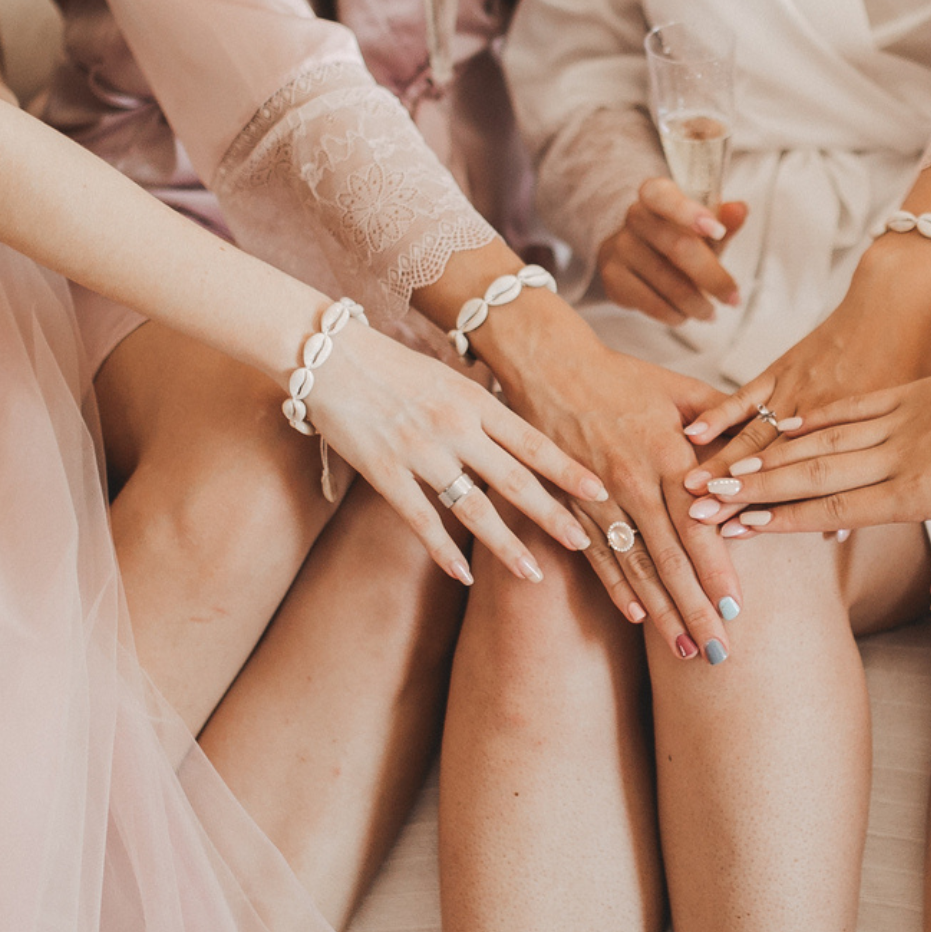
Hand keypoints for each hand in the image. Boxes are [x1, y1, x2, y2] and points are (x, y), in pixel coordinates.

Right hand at [306, 321, 606, 586]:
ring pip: (474, 508)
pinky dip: (444, 551)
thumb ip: (482, 408)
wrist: (329, 355)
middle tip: (584, 543)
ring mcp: (419, 451)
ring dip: (507, 545)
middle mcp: (454, 427)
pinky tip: (465, 575)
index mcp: (474, 400)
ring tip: (534, 574)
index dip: (569, 470)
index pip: (533, 442)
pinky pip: (422, 519)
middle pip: (515, 479)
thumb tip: (519, 436)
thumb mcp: (448, 376)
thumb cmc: (390, 364)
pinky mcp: (384, 471)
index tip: (602, 493)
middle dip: (553, 514)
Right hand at [500, 334, 742, 663]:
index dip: (716, 570)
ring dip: (662, 613)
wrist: (549, 367)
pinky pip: (596, 556)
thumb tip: (772, 442)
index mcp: (666, 456)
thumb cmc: (623, 378)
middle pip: (670, 559)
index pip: (697, 525)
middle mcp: (632, 484)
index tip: (737, 610)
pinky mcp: (570, 507)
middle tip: (721, 653)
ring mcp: (598, 500)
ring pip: (635, 566)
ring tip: (686, 651)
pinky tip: (637, 618)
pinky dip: (617, 588)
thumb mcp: (680, 390)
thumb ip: (725, 422)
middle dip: (696, 610)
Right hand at [596, 178, 748, 324]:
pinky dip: (674, 314)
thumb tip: (740, 210)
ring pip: (667, 282)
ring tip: (710, 313)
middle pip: (677, 246)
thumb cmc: (678, 238)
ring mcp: (620, 246)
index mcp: (656, 194)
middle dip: (712, 277)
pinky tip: (684, 315)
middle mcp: (634, 216)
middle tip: (732, 298)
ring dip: (696, 304)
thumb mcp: (704, 228)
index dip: (690, 212)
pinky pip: (650, 302)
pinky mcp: (612, 276)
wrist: (636, 258)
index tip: (718, 231)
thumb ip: (724, 220)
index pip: (665, 196)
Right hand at [678, 273, 930, 528]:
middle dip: (736, 495)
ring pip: (758, 434)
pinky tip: (693, 432)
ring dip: (722, 462)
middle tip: (700, 519)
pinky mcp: (784, 369)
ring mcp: (801, 392)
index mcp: (864, 440)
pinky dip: (720, 413)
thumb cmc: (911, 365)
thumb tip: (842, 531)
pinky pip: (749, 395)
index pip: (813, 485)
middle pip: (776, 465)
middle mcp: (826, 420)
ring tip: (691, 488)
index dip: (775, 511)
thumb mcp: (911, 427)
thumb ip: (877, 480)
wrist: (896, 304)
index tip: (739, 534)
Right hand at [715, 339, 930, 604]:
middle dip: (751, 490)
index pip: (833, 508)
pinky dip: (807, 420)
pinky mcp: (900, 394)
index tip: (735, 529)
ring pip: (817, 441)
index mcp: (917, 490)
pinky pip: (843, 409)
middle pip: (809, 475)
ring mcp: (893, 420)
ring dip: (766, 456)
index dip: (780, 520)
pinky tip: (776, 428)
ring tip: (720, 469)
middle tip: (700, 501)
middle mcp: (894, 455)